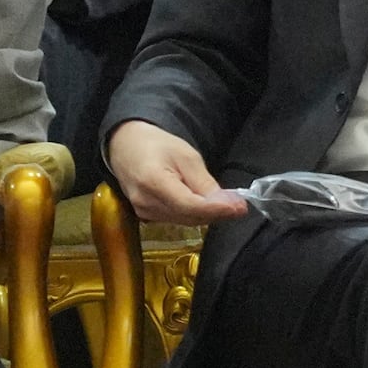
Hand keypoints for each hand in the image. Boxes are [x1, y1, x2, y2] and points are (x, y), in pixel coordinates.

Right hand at [106, 120, 247, 224]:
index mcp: (154, 182)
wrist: (127, 147)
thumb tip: (225, 203)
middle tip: (241, 207)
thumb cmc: (158, 146)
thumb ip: (203, 182)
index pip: (190, 205)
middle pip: (189, 217)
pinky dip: (196, 215)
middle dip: (217, 214)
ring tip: (230, 206)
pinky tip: (209, 207)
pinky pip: (177, 219)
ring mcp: (143, 212)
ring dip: (208, 216)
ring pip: (184, 221)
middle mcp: (145, 203)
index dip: (216, 209)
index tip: (239, 208)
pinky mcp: (146, 216)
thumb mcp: (186, 156)